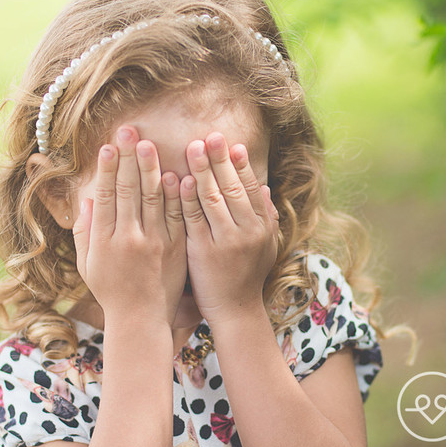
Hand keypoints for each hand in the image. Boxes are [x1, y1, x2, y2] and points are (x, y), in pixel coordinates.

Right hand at [73, 125, 186, 324]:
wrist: (140, 318)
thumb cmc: (110, 290)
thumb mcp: (87, 264)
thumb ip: (85, 232)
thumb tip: (86, 200)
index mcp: (104, 241)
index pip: (105, 197)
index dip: (106, 170)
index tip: (107, 147)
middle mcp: (128, 238)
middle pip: (128, 190)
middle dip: (127, 158)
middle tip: (129, 131)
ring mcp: (154, 243)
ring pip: (152, 198)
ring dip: (150, 168)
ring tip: (148, 144)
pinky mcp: (175, 248)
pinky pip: (176, 216)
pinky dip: (175, 195)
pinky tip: (174, 174)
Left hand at [180, 132, 279, 324]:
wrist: (235, 311)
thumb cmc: (247, 277)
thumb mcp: (266, 246)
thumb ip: (265, 217)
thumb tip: (263, 188)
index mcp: (262, 227)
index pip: (250, 188)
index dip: (241, 164)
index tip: (232, 144)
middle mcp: (247, 231)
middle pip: (232, 187)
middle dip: (220, 159)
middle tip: (210, 136)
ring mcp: (225, 241)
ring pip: (213, 198)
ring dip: (202, 170)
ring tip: (192, 147)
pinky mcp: (203, 251)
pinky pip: (193, 218)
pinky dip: (187, 197)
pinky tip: (179, 179)